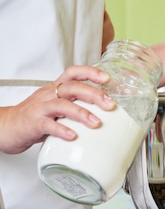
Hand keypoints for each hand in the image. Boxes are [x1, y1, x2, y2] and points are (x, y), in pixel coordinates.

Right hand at [0, 65, 115, 153]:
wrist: (7, 126)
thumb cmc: (35, 117)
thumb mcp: (57, 106)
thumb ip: (77, 105)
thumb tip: (105, 112)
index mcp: (56, 88)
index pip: (73, 73)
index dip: (90, 72)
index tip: (107, 78)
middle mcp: (49, 95)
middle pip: (72, 87)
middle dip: (93, 94)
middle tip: (110, 104)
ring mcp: (40, 108)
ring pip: (62, 105)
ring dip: (81, 113)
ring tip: (96, 123)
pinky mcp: (33, 123)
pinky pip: (48, 125)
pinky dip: (62, 130)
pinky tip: (73, 136)